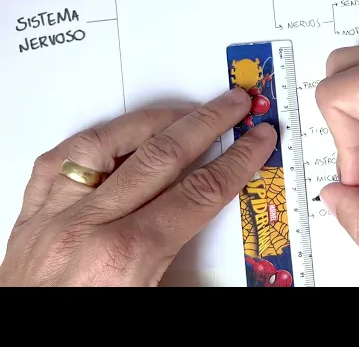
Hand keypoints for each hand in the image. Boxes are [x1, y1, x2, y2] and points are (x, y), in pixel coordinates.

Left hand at [0, 88, 275, 285]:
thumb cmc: (92, 326)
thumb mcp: (159, 299)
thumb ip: (189, 265)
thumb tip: (218, 241)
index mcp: (128, 256)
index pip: (201, 191)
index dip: (237, 160)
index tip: (256, 140)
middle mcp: (90, 227)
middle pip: (164, 155)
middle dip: (208, 123)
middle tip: (233, 105)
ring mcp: (55, 216)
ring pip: (109, 143)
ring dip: (155, 119)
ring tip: (184, 109)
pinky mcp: (31, 216)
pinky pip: (61, 160)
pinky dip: (93, 140)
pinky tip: (116, 132)